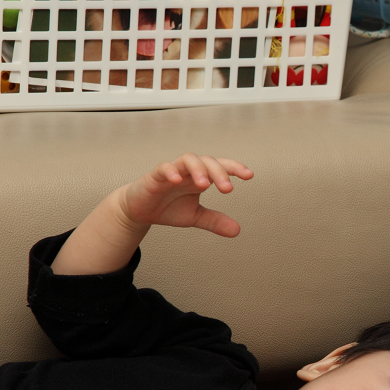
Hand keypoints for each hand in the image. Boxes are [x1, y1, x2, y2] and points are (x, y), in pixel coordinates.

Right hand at [119, 153, 253, 235]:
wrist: (140, 211)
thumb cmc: (168, 208)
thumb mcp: (195, 217)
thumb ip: (215, 221)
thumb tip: (237, 230)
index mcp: (200, 178)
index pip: (220, 167)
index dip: (234, 168)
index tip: (249, 175)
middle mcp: (188, 172)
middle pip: (207, 161)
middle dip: (219, 173)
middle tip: (227, 189)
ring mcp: (172, 172)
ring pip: (188, 159)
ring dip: (198, 169)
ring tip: (205, 185)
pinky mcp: (154, 176)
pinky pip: (164, 168)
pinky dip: (171, 172)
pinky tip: (178, 181)